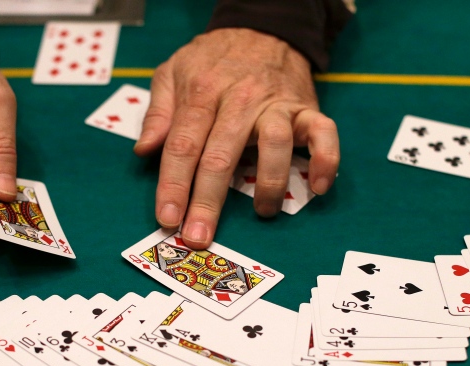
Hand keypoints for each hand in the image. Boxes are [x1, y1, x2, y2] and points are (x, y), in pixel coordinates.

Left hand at [134, 28, 339, 248]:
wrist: (263, 27)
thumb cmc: (212, 59)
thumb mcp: (172, 72)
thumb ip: (158, 113)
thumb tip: (144, 151)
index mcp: (201, 93)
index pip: (183, 145)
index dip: (173, 185)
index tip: (167, 218)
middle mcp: (239, 100)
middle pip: (221, 155)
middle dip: (208, 200)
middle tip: (199, 236)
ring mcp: (276, 104)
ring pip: (274, 145)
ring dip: (268, 184)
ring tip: (261, 212)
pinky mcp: (306, 107)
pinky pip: (324, 133)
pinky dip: (326, 160)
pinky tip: (317, 186)